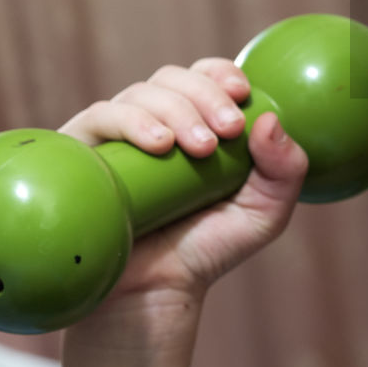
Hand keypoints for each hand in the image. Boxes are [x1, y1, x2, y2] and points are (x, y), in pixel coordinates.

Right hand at [59, 59, 308, 314]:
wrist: (152, 293)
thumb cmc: (207, 248)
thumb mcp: (264, 213)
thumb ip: (285, 171)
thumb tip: (271, 120)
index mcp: (197, 123)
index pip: (205, 76)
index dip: (221, 73)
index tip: (242, 93)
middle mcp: (154, 121)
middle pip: (174, 79)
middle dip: (205, 96)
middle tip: (228, 131)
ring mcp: (117, 135)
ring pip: (141, 93)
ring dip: (176, 110)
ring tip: (199, 148)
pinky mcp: (83, 152)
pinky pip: (101, 116)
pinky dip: (132, 122)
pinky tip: (159, 144)